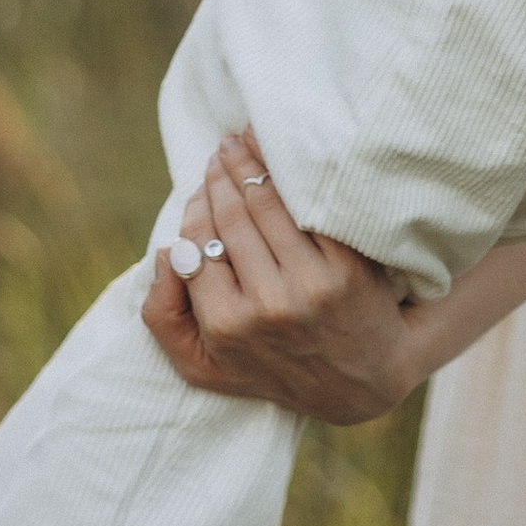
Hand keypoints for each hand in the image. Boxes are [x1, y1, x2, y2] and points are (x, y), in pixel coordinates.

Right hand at [141, 133, 417, 421]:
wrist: (361, 382)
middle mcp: (268, 305)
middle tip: (220, 151)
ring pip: (267, 204)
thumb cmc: (274, 368)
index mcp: (226, 326)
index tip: (202, 186)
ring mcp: (310, 284)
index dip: (197, 205)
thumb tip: (165, 253)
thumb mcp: (204, 367)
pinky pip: (309, 208)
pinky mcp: (347, 268)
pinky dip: (291, 172)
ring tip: (242, 143)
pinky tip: (281, 152)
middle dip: (221, 174)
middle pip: (231, 216)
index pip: (197, 242)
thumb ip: (164, 318)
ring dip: (250, 163)